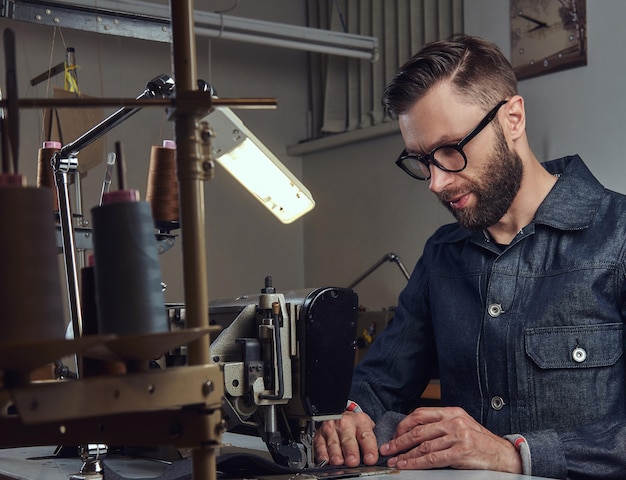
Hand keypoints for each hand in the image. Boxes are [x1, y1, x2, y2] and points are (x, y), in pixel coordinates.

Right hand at [313, 411, 378, 466]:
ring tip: (339, 462)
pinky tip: (325, 460)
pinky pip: (320, 445)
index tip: (371, 459)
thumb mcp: (367, 427)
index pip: (366, 436)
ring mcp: (331, 428)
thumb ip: (372, 441)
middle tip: (353, 461)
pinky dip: (322, 453)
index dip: (369, 448)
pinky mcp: (319, 435)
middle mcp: (344, 423)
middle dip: (351, 451)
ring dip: (336, 453)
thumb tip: (381, 457)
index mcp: (360, 422)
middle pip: (348, 440)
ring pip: (333, 443)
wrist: (339, 413)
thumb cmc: (355, 425)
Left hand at [380, 407, 521, 472]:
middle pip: (418, 430)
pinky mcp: (461, 451)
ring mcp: (458, 436)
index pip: (420, 414)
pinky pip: (432, 458)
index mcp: (452, 412)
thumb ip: (442, 425)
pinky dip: (417, 463)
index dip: (404, 425)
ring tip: (394, 461)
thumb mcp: (461, 426)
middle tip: (387, 448)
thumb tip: (415, 432)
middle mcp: (454, 421)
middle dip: (399, 441)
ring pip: (423, 446)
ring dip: (405, 455)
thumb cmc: (480, 442)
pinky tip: (408, 466)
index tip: (394, 434)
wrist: (504, 455)